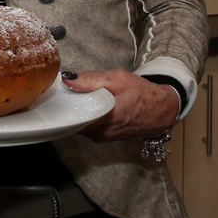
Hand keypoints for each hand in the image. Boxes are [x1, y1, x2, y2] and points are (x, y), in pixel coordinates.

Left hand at [60, 68, 179, 141]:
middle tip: (59, 94)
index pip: (75, 117)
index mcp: (108, 118)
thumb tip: (68, 79)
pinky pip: (88, 128)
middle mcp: (104, 132)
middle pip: (75, 122)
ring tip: (70, 98)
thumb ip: (92, 79)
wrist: (164, 110)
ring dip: (75, 114)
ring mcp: (105, 138)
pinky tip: (82, 106)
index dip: (62, 107)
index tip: (53, 96)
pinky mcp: (106, 138)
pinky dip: (83, 118)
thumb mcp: (118, 79)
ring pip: (80, 126)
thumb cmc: (143, 93)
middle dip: (67, 109)